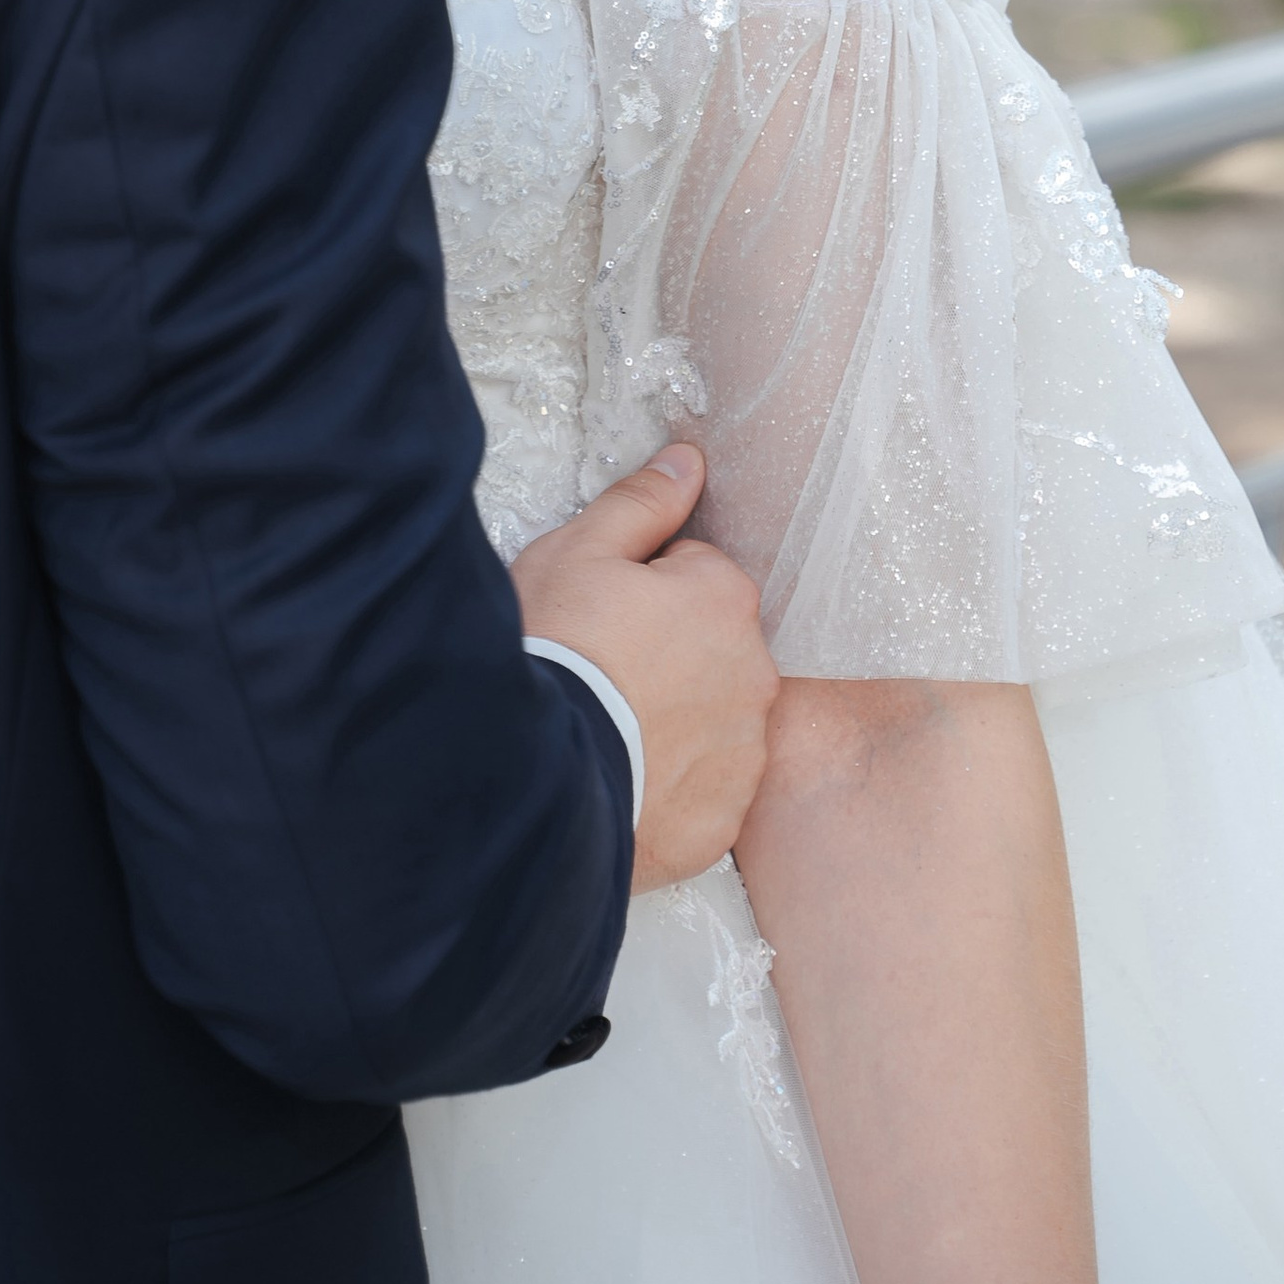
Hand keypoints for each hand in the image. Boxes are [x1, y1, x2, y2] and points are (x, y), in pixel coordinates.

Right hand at [512, 444, 779, 891]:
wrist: (528, 778)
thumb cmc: (553, 652)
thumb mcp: (580, 552)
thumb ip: (644, 502)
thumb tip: (690, 461)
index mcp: (726, 599)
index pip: (695, 578)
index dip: (642, 593)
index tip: (602, 618)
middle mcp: (755, 674)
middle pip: (712, 650)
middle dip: (670, 656)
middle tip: (604, 675)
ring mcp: (743, 754)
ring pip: (713, 721)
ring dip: (676, 723)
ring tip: (609, 732)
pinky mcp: (722, 822)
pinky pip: (704, 792)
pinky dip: (673, 789)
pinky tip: (623, 780)